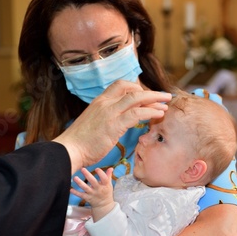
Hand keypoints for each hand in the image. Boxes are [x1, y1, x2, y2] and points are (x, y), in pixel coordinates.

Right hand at [52, 80, 169, 173]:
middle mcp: (104, 103)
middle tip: (164, 96)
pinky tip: (159, 114)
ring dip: (155, 100)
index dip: (136, 88)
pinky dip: (150, 112)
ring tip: (166, 104)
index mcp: (99, 101)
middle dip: (151, 92)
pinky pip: (136, 114)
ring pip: (136, 99)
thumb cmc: (80, 142)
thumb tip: (116, 123)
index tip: (147, 96)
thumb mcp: (93, 124)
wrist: (69, 150)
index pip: (120, 85)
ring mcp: (109, 113)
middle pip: (131, 89)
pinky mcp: (113, 125)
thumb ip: (105, 118)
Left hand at [70, 168, 114, 220]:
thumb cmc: (106, 192)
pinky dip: (75, 192)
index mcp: (105, 185)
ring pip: (85, 188)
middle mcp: (99, 190)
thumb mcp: (109, 185)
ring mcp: (92, 194)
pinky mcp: (87, 198)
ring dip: (80, 183)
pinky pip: (81, 195)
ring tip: (75, 178)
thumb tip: (111, 168)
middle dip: (88, 175)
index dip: (101, 173)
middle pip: (93, 182)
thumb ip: (108, 176)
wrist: (104, 206)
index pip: (104, 179)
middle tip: (82, 169)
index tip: (97, 169)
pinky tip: (71, 189)